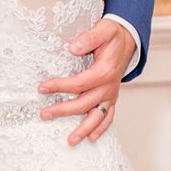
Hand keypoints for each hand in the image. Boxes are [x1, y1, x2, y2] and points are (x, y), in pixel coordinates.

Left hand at [38, 17, 134, 144]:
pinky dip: (101, 128)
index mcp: (105, 71)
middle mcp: (109, 87)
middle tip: (44, 114)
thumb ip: (90, 37)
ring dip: (84, 129)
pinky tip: (92, 138)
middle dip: (64, 111)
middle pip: (84, 103)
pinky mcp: (112, 98)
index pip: (79, 83)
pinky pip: (108, 117)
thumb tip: (74, 47)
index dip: (60, 86)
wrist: (128, 40)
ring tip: (71, 141)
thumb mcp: (104, 29)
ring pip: (97, 116)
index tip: (42, 88)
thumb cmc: (113, 35)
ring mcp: (111, 95)